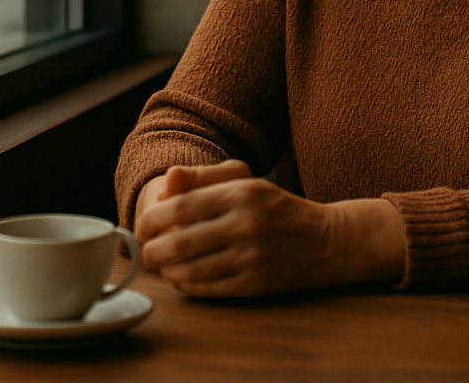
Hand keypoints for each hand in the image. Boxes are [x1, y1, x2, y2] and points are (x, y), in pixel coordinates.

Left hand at [133, 160, 405, 297]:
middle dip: (151, 249)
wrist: (326, 241)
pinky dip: (186, 285)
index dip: (151, 219)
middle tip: (144, 251)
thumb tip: (166, 183)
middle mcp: (245, 224)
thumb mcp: (246, 181)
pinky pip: (207, 289)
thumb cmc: (278, 208)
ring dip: (167, 270)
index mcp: (241, 192)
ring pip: (189, 270)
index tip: (142, 225)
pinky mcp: (254, 285)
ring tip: (162, 264)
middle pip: (178, 241)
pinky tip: (181, 277)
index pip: (180, 206)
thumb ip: (204, 179)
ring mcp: (250, 257)